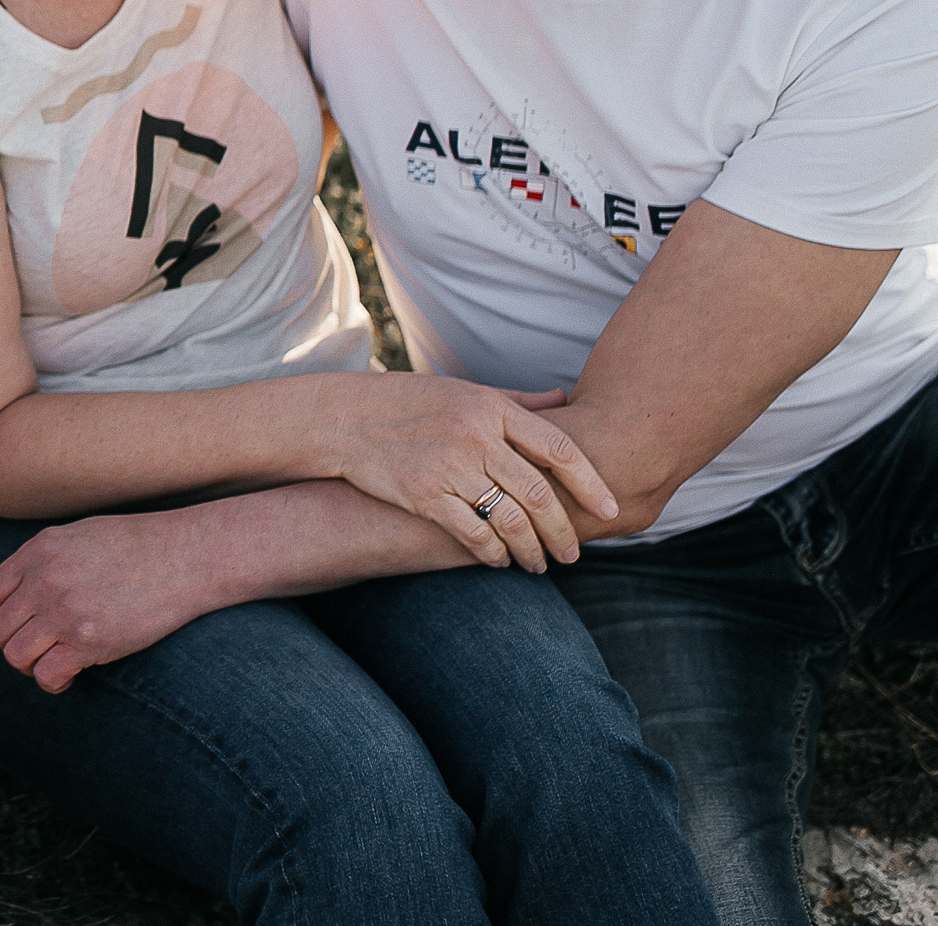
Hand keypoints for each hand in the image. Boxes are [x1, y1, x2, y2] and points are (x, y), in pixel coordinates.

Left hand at [0, 512, 221, 691]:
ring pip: (16, 656)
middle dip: (13, 646)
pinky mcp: (88, 642)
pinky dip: (53, 683)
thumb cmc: (137, 546)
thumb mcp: (78, 535)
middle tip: (37, 651)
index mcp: (38, 551)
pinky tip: (68, 677)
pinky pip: (47, 675)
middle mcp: (43, 580)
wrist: (183, 557)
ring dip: (30, 667)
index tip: (13, 630)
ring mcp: (64, 612)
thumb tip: (19, 591)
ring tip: (51, 664)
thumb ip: (43, 560)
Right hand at [315, 373, 617, 571]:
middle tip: (572, 553)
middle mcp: (475, 436)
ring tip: (539, 564)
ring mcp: (449, 467)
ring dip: (530, 549)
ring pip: (509, 519)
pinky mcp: (424, 494)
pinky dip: (492, 552)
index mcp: (491, 408)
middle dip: (562, 530)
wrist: (344, 418)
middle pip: (538, 493)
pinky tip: (499, 560)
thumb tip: (565, 400)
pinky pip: (472, 533)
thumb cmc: (408, 402)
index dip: (590, 483)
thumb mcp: (464, 391)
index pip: (558, 449)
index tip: (611, 510)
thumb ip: (516, 401)